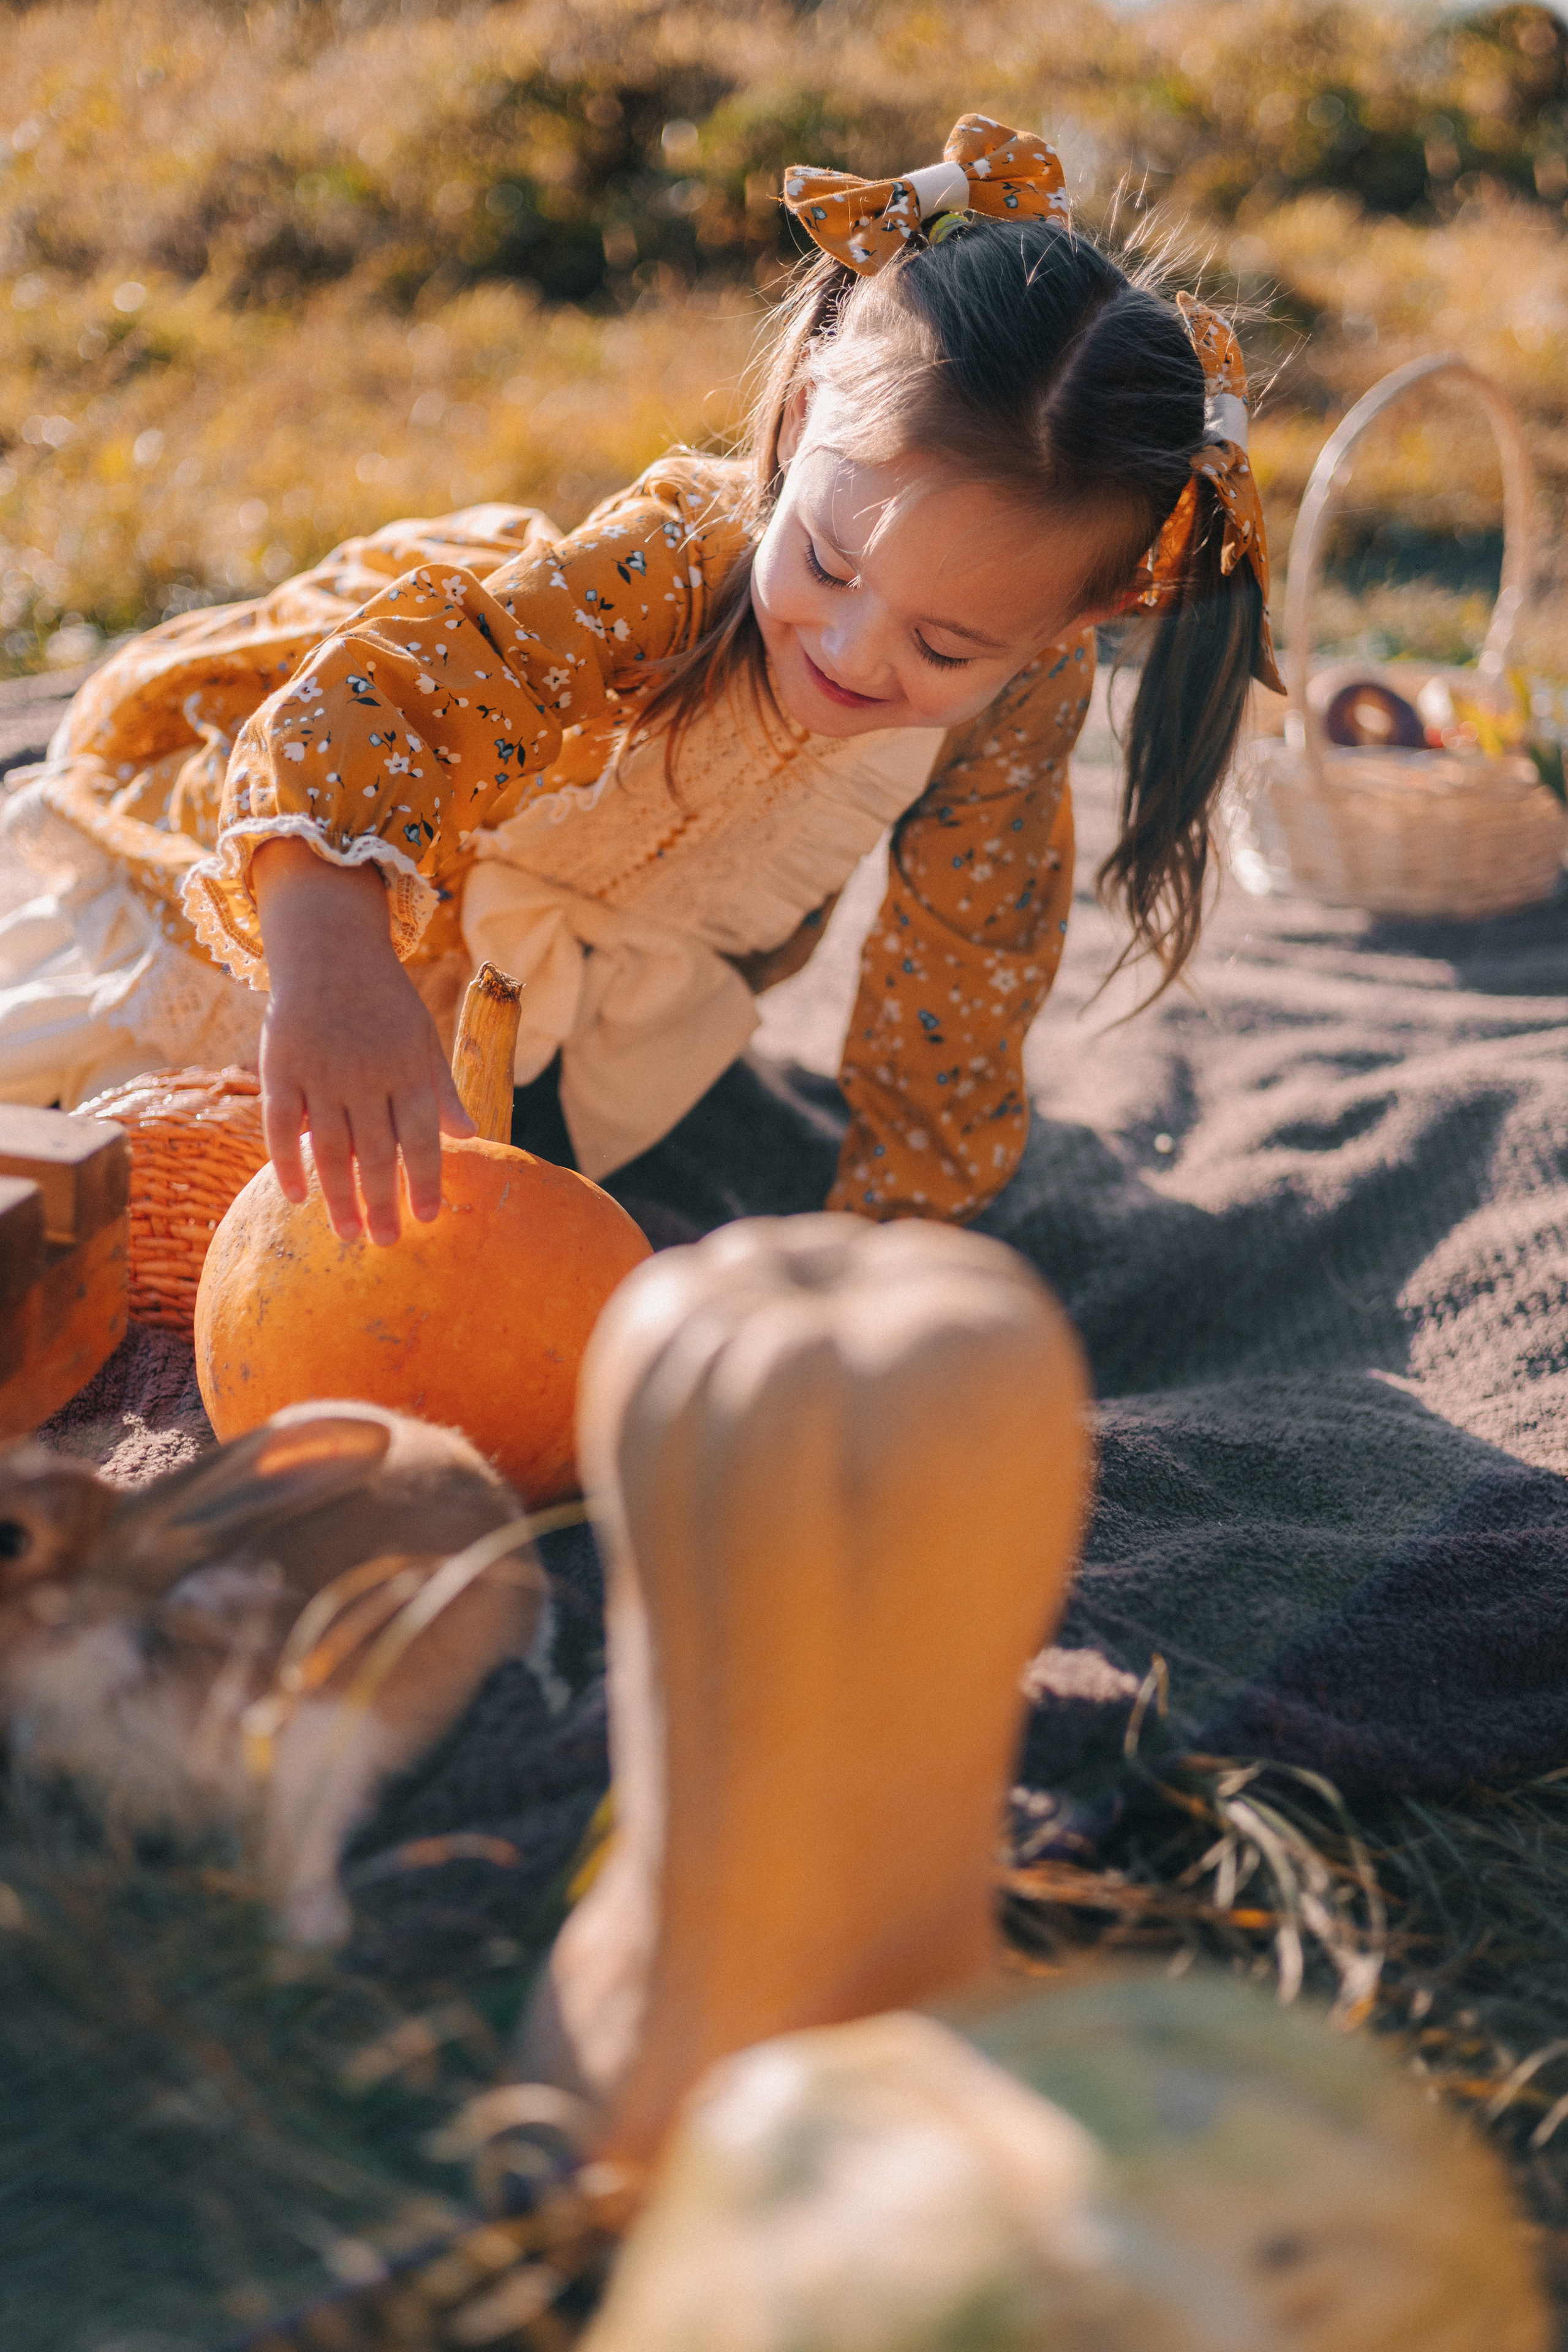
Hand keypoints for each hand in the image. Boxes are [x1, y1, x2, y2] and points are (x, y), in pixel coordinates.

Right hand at [254, 839, 475, 1245]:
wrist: (331, 950)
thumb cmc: (384, 1001)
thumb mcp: (423, 1037)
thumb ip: (442, 1089)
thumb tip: (471, 1136)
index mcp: (406, 1070)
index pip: (419, 1137)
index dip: (422, 1180)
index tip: (426, 1219)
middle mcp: (366, 1076)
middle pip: (375, 1152)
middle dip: (382, 1202)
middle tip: (384, 1243)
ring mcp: (321, 1073)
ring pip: (330, 1147)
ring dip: (338, 1196)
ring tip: (348, 1234)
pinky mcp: (281, 1068)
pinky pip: (281, 1124)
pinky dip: (287, 1161)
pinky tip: (296, 1197)